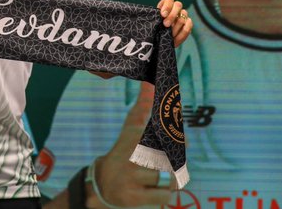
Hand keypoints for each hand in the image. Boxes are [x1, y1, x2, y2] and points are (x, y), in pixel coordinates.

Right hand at [90, 82, 173, 207]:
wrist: (101, 183)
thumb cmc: (124, 152)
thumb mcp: (131, 128)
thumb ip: (144, 106)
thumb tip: (150, 83)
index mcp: (134, 136)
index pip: (161, 132)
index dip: (174, 132)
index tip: (180, 132)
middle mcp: (131, 156)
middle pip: (170, 157)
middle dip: (175, 160)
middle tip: (168, 161)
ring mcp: (131, 177)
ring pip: (169, 178)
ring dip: (170, 179)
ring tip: (159, 177)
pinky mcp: (133, 198)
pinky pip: (164, 197)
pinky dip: (163, 195)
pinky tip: (151, 190)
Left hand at [157, 0, 192, 46]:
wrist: (160, 40)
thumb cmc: (155, 29)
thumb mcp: (153, 23)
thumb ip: (155, 18)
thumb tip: (157, 16)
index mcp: (165, 5)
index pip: (169, 0)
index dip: (167, 6)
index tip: (163, 15)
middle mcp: (175, 8)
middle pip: (178, 5)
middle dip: (172, 16)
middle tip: (166, 24)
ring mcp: (183, 15)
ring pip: (183, 15)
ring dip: (176, 26)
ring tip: (170, 34)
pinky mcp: (188, 24)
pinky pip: (189, 24)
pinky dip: (182, 31)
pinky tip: (176, 36)